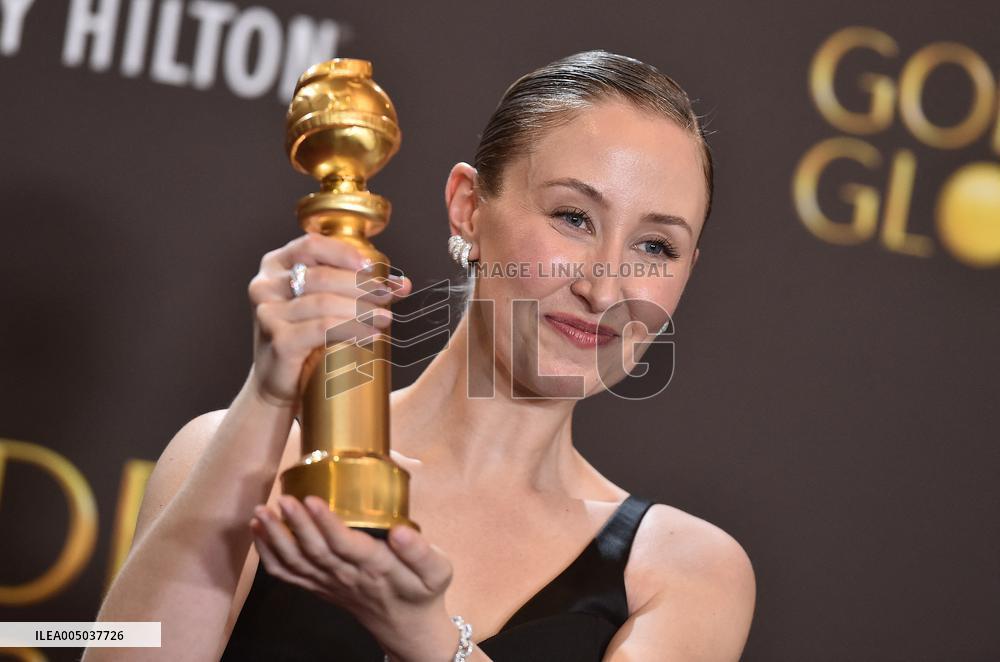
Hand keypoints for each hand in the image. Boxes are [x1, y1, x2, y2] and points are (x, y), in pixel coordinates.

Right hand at [245, 232, 412, 409]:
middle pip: (321, 276)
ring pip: (324, 302)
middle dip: (362, 285)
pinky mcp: (278, 340)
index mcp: (275, 266)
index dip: (344, 252)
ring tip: (385, 318)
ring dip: (361, 309)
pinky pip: (322, 329)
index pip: (310, 245)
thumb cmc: (305, 338)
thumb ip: (354, 287)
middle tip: (387, 296)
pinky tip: (371, 335)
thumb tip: (401, 283)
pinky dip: (352, 329)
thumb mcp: (323, 304)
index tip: (372, 266)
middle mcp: (265, 286)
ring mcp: (268, 313)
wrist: (280, 383)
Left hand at [250, 495, 459, 660]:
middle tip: (282, 500)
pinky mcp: (319, 587)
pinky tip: (258, 530)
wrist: (407, 628)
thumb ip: (420, 552)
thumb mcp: (438, 571)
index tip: (313, 500)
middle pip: (316, 552)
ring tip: (262, 512)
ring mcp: (330, 584)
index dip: (327, 524)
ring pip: (297, 563)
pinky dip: (268, 554)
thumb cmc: (423, 592)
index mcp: (377, 568)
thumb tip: (400, 530)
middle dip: (296, 525)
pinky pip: (288, 574)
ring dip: (276, 538)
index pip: (346, 545)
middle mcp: (348, 576)